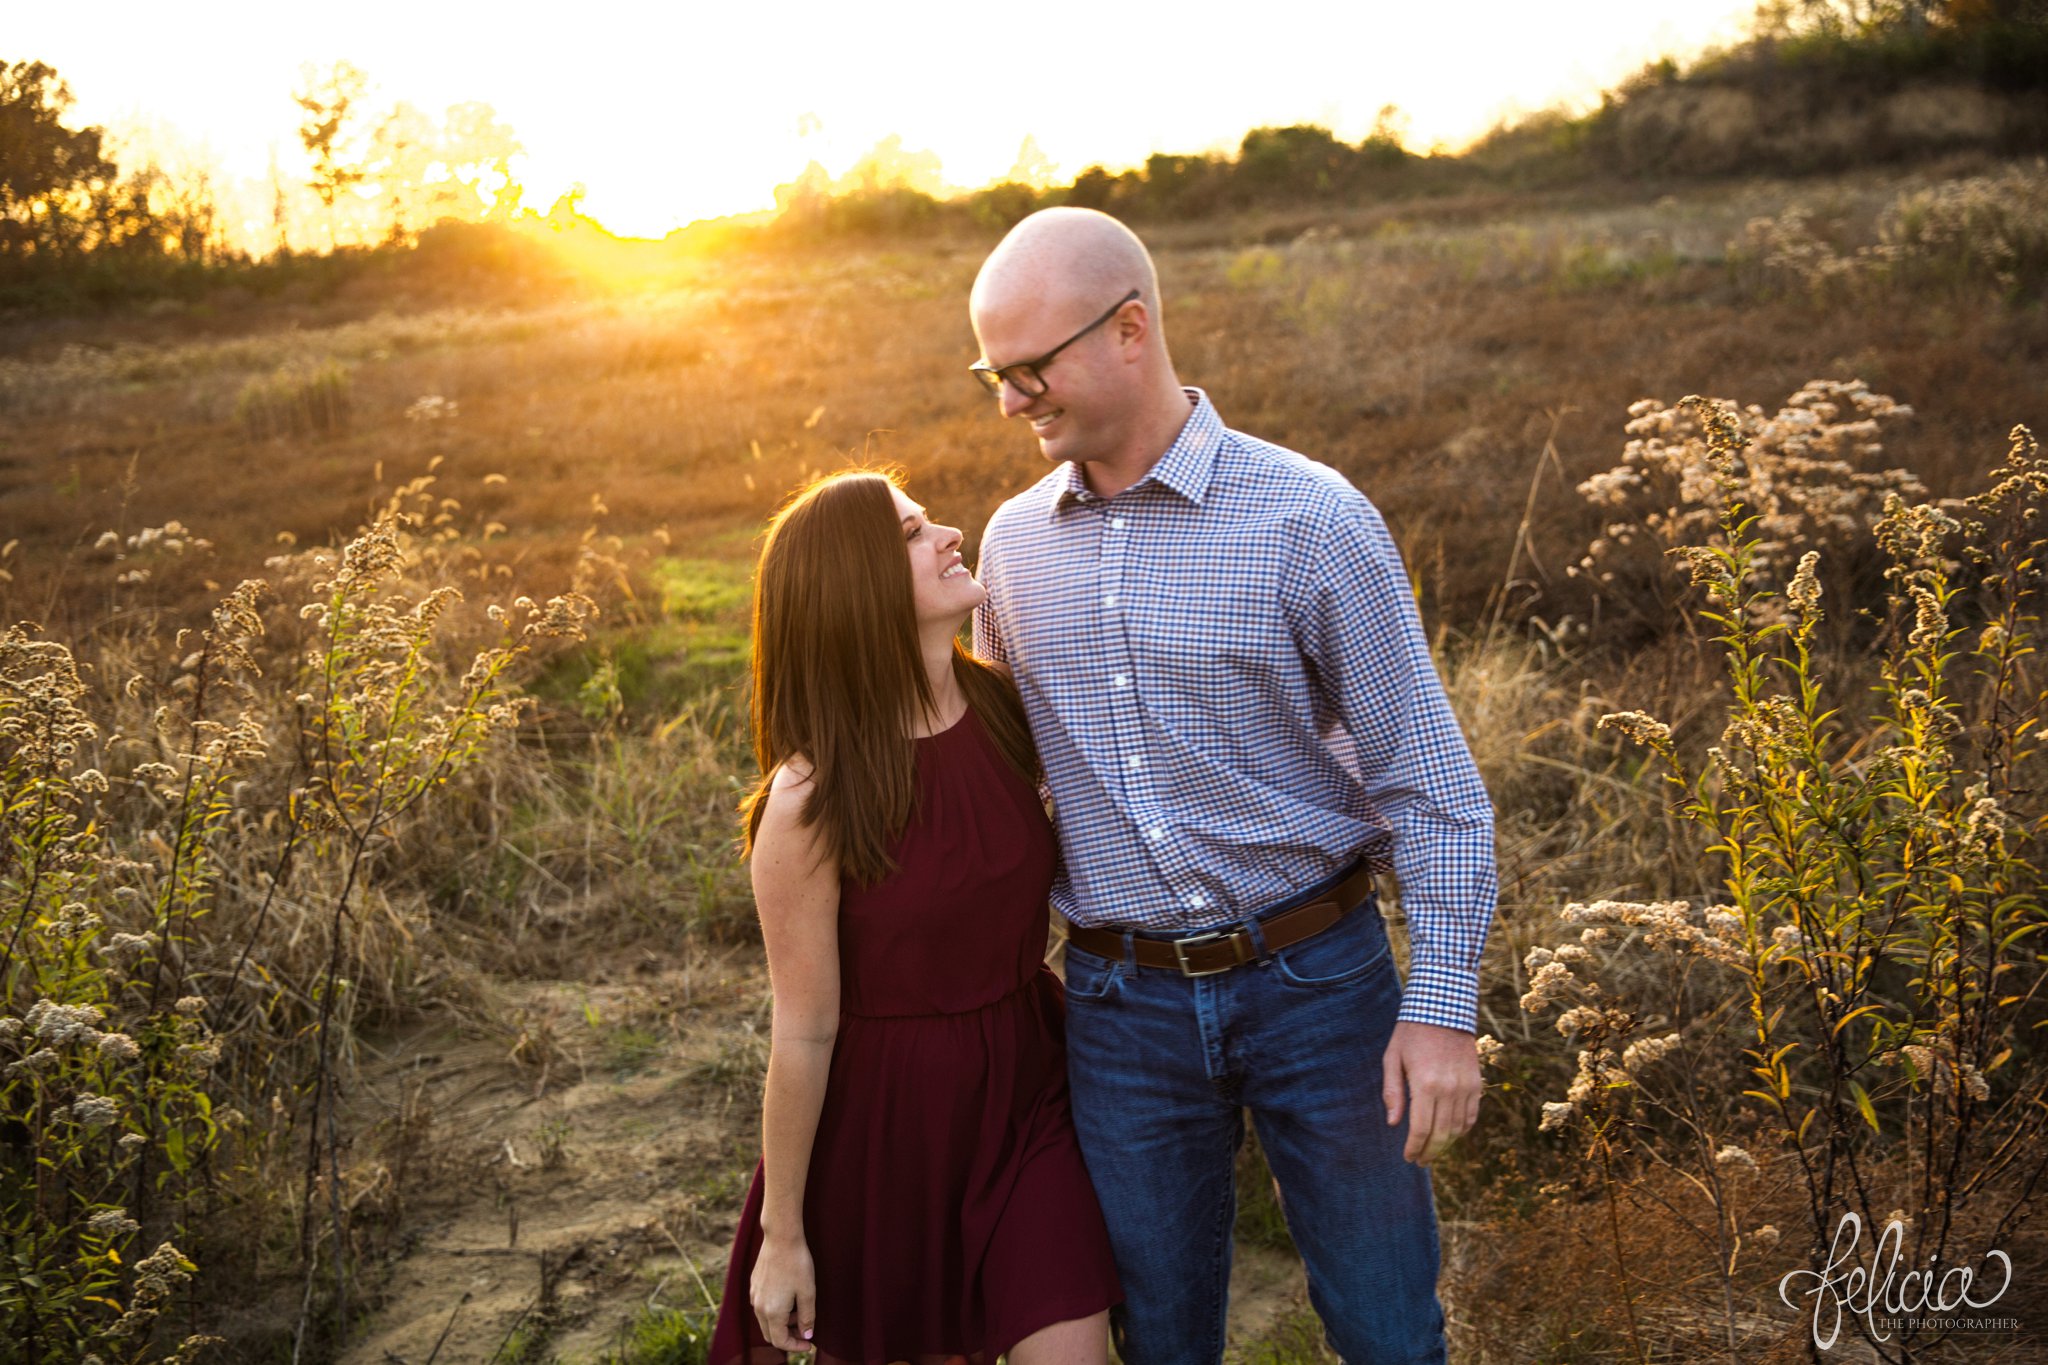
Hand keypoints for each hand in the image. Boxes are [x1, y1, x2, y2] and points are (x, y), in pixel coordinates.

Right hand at [750, 1233, 816, 1351]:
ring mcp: (754, 1295)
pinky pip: (761, 1306)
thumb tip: (807, 1336)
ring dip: (781, 1322)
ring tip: (799, 1309)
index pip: (780, 1341)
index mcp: (772, 1312)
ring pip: (765, 1320)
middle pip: (770, 1334)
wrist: (781, 1238)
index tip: (809, 1343)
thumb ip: (807, 1317)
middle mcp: (758, 1307)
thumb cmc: (797, 1264)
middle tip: (804, 1330)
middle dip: (787, 1336)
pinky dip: (774, 1310)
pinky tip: (788, 1297)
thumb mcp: (808, 1292)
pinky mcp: (754, 1284)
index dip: (795, 1347)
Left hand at [1382, 1020, 1481, 1164]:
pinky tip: (1450, 1135)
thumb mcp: (1392, 1058)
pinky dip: (1461, 1130)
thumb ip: (1393, 1092)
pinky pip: (1471, 1116)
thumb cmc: (1411, 1034)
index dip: (1414, 1148)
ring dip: (1446, 1145)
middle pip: (1441, 1134)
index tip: (1408, 1157)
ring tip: (1432, 1151)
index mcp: (1425, 1084)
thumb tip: (1394, 1123)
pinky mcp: (1476, 1084)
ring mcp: (1466, 1087)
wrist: (1443, 1010)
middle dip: (1430, 1152)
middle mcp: (1449, 1089)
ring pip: (1458, 1129)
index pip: (1421, 1129)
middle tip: (1420, 1161)